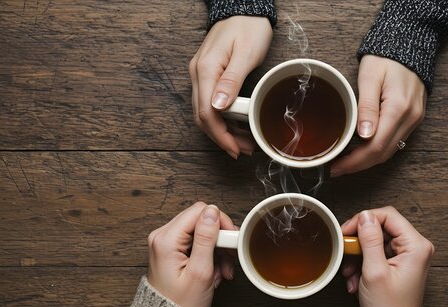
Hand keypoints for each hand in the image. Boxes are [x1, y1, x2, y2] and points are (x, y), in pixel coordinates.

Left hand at [147, 202, 235, 306]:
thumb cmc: (181, 306)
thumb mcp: (200, 271)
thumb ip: (206, 238)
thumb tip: (212, 212)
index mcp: (166, 239)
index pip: (200, 211)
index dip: (220, 223)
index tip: (230, 243)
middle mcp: (162, 236)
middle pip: (201, 220)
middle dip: (219, 240)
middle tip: (227, 261)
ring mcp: (166, 243)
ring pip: (201, 232)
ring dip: (216, 250)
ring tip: (221, 272)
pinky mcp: (171, 250)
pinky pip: (196, 243)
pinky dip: (209, 255)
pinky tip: (213, 272)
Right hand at [189, 16, 272, 158]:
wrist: (244, 8)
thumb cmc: (249, 28)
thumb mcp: (246, 54)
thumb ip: (231, 81)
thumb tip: (218, 107)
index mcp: (206, 70)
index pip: (207, 113)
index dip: (220, 136)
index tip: (235, 149)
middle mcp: (198, 74)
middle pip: (202, 116)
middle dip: (221, 138)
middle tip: (241, 150)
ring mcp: (200, 74)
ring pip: (205, 112)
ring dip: (222, 131)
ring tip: (242, 142)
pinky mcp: (207, 74)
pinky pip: (209, 102)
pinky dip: (221, 118)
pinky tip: (235, 126)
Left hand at [331, 55, 426, 176]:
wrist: (409, 44)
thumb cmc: (386, 57)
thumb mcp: (370, 77)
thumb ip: (367, 107)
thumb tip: (364, 135)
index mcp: (398, 109)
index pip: (375, 147)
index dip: (355, 162)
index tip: (336, 167)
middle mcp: (410, 119)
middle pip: (383, 154)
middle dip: (359, 165)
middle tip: (337, 169)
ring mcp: (415, 120)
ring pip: (391, 151)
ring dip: (368, 160)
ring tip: (346, 162)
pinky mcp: (414, 118)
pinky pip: (396, 141)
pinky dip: (378, 149)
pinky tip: (362, 149)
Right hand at [340, 207, 433, 306]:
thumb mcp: (374, 272)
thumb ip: (370, 240)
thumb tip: (365, 216)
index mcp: (416, 246)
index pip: (388, 215)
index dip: (364, 220)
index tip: (347, 232)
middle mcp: (415, 247)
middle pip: (380, 227)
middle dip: (359, 242)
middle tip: (346, 252)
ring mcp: (407, 256)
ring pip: (375, 241)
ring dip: (358, 255)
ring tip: (350, 273)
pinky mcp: (398, 264)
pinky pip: (376, 253)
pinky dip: (362, 264)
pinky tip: (356, 279)